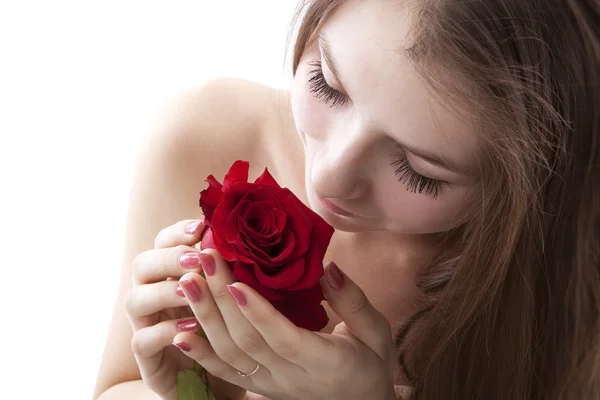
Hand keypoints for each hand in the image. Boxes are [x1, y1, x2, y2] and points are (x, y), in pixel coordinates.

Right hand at [124, 219, 246, 399]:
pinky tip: (190, 327)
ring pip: (135, 299)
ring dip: (164, 291)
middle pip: (142, 265)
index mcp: (172, 275)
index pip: (163, 242)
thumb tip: (251, 239)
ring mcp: (146, 325)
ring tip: (191, 288)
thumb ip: (232, 271)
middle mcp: (153, 295)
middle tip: (198, 258)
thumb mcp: (234, 297)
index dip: (178, 233)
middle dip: (169, 258)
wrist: (222, 379)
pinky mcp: (148, 359)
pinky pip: (142, 340)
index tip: (202, 227)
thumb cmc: (228, 332)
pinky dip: (164, 331)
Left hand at [174, 250, 397, 399]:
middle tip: (205, 260)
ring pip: (230, 355)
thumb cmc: (371, 366)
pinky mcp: (259, 386)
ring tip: (186, 282)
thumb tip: (328, 268)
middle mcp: (291, 377)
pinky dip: (200, 354)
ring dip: (205, 318)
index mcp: (324, 362)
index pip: (283, 338)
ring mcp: (271, 384)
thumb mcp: (376, 334)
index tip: (236, 281)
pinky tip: (179, 333)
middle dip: (220, 299)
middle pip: (247, 340)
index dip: (258, 312)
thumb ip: (353, 302)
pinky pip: (225, 373)